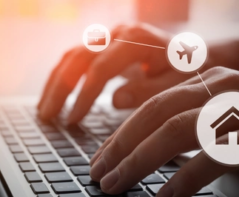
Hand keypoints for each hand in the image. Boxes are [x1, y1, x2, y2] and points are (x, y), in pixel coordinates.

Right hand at [37, 23, 190, 122]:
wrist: (193, 54)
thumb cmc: (187, 71)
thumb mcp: (176, 84)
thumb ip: (149, 91)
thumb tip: (115, 100)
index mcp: (138, 40)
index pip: (101, 68)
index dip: (84, 95)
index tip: (73, 120)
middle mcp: (119, 34)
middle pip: (79, 58)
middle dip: (60, 88)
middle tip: (47, 117)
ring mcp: (111, 38)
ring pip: (73, 56)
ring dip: (56, 83)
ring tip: (45, 110)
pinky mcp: (107, 46)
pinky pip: (78, 58)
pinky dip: (64, 77)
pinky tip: (56, 95)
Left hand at [89, 67, 238, 196]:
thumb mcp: (228, 119)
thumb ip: (195, 128)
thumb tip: (155, 150)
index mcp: (210, 84)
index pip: (153, 106)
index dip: (123, 133)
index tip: (103, 158)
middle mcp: (222, 88)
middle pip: (155, 114)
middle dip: (121, 145)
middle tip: (99, 174)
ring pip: (176, 129)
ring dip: (141, 160)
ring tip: (118, 184)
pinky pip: (216, 153)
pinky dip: (188, 176)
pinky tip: (168, 195)